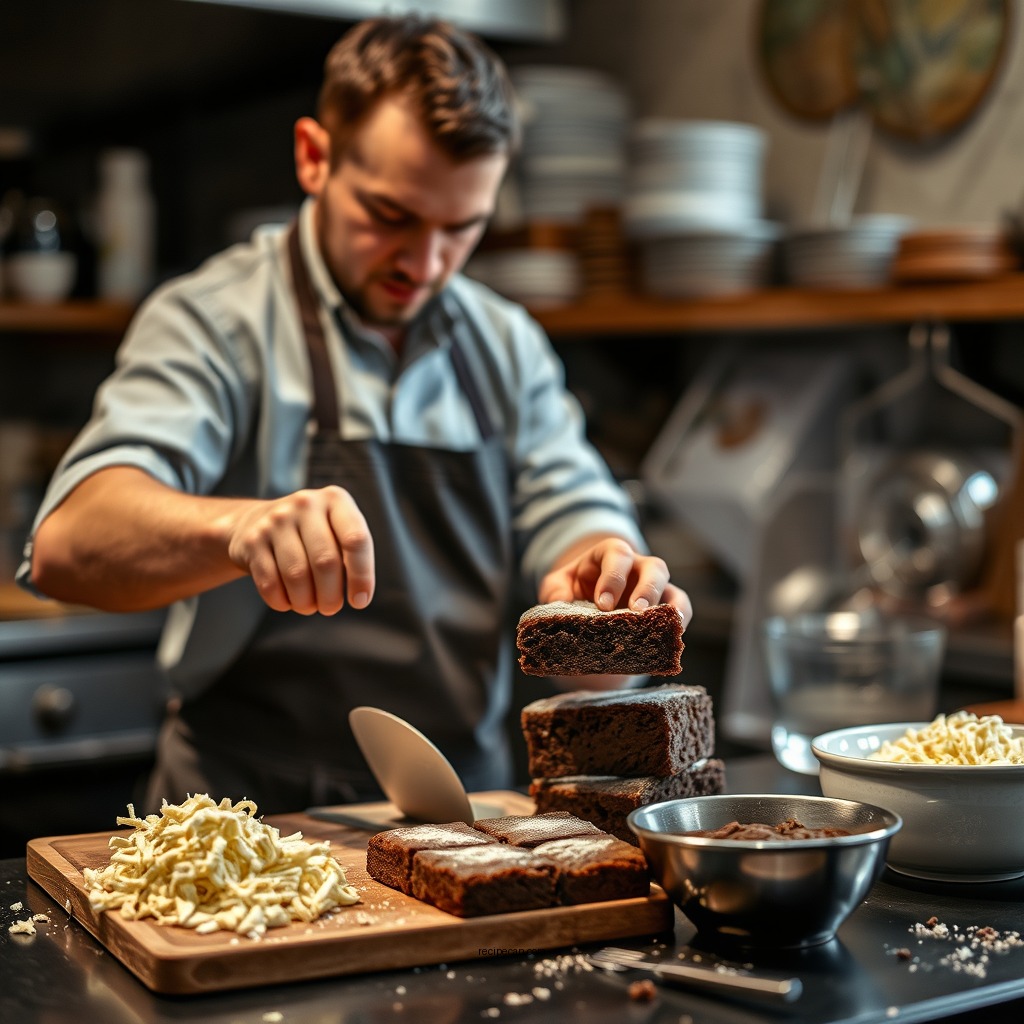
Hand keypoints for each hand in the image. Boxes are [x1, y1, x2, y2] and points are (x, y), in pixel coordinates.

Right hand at [225, 485, 373, 614]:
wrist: (256, 520)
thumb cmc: (310, 534)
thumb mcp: (336, 530)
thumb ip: (351, 555)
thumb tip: (358, 595)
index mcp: (335, 500)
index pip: (356, 540)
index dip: (361, 575)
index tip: (360, 601)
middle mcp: (305, 504)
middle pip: (326, 562)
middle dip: (331, 595)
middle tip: (330, 608)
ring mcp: (276, 520)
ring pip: (297, 575)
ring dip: (306, 602)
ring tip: (309, 605)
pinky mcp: (252, 540)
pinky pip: (270, 583)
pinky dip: (282, 601)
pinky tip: (287, 601)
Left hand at [539, 536, 691, 627]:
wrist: (585, 609)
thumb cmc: (571, 590)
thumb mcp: (557, 586)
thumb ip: (555, 592)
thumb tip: (561, 606)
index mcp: (609, 555)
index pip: (617, 555)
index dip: (613, 578)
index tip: (602, 604)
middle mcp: (636, 566)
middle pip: (652, 567)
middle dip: (646, 589)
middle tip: (635, 612)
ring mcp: (653, 584)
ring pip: (670, 585)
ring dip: (668, 604)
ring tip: (660, 624)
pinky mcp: (664, 604)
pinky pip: (681, 605)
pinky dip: (681, 617)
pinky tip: (673, 632)